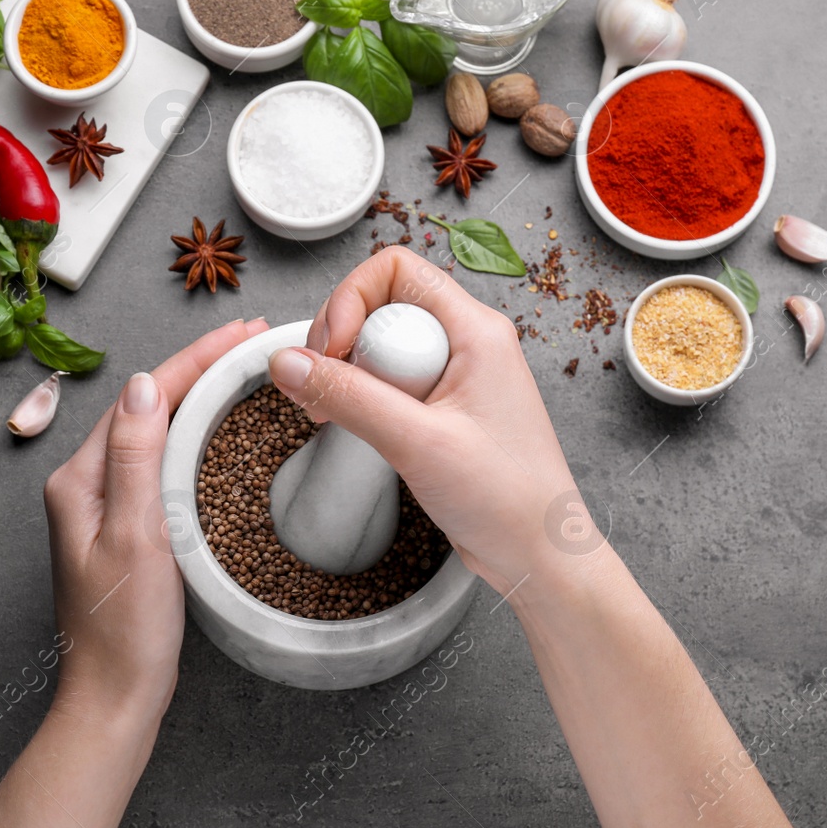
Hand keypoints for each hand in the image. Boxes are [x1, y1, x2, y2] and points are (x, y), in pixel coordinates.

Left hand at [42, 317, 269, 722]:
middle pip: (150, 404)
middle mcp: (87, 484)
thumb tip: (146, 384)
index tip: (241, 331)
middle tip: (253, 339)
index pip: (145, 397)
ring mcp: (106, 504)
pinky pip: (163, 460)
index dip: (196, 358)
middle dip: (201, 366)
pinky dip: (196, 433)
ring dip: (200, 394)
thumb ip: (137, 459)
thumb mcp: (135, 538)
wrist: (115, 696)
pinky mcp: (128, 525)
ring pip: (158, 428)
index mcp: (80, 479)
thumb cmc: (123, 631)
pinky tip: (220, 428)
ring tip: (244, 368)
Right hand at [266, 247, 586, 595]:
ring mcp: (453, 376)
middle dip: (340, 339)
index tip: (332, 350)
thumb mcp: (419, 443)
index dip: (351, 299)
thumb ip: (350, 398)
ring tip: (329, 413)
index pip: (396, 270)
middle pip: (381, 304)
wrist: (538, 557)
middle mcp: (466, 343)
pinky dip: (360, 397)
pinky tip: (349, 426)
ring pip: (379, 344)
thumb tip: (287, 361)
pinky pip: (387, 380)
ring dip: (345, 371)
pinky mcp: (440, 408)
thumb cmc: (508, 500)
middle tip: (323, 389)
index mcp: (476, 331)